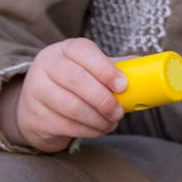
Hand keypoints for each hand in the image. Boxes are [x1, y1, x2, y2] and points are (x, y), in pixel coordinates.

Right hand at [0, 38, 127, 151]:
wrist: (35, 106)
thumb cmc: (72, 84)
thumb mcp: (90, 70)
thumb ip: (116, 67)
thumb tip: (147, 68)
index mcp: (65, 50)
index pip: (84, 51)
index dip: (105, 69)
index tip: (123, 86)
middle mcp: (46, 65)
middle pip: (76, 79)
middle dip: (103, 99)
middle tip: (119, 112)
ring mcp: (35, 91)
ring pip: (71, 106)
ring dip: (97, 119)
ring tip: (111, 123)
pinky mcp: (34, 116)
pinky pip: (65, 125)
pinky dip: (87, 131)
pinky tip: (98, 130)